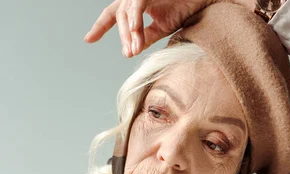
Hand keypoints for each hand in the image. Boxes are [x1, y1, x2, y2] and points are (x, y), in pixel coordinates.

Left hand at [84, 0, 220, 57]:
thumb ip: (144, 37)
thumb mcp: (160, 28)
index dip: (100, 27)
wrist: (201, 2)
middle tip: (129, 53)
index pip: (112, 15)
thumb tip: (130, 51)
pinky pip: (137, 5)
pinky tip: (135, 33)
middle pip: (118, 16)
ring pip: (125, 13)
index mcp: (134, 5)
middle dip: (122, 37)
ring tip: (134, 49)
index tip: (88, 40)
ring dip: (129, 34)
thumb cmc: (182, 10)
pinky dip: (134, 20)